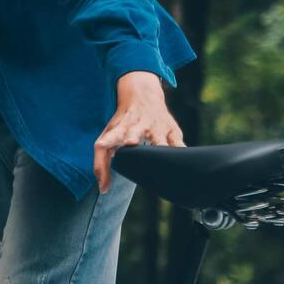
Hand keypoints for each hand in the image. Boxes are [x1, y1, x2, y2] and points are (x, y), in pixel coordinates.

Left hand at [93, 71, 184, 192]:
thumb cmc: (124, 123)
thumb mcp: (109, 136)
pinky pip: (178, 142)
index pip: (110, 136)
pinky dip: (180, 150)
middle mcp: (138, 126)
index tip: (103, 146)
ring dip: (160, 145)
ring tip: (162, 155)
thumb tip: (103, 189)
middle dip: (133, 137)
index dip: (107, 142)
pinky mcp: (173, 131)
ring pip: (160, 138)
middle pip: (135, 132)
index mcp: (120, 129)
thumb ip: (102, 162)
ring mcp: (156, 128)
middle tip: (130, 142)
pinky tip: (182, 160)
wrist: (142, 94)